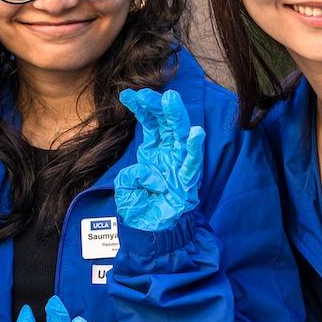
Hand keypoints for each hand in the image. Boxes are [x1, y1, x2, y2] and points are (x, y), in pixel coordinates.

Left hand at [112, 88, 203, 230]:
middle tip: (144, 93)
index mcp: (153, 150)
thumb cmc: (143, 204)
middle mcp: (168, 152)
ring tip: (170, 99)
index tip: (126, 94)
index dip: (140, 107)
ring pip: (180, 135)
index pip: (149, 122)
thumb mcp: (126, 189)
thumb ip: (128, 178)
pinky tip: (196, 133)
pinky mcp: (188, 179)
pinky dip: (194, 147)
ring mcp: (179, 163)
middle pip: (165, 122)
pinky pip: (192, 161)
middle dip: (155, 105)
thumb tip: (139, 171)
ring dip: (176, 116)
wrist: (155, 228)